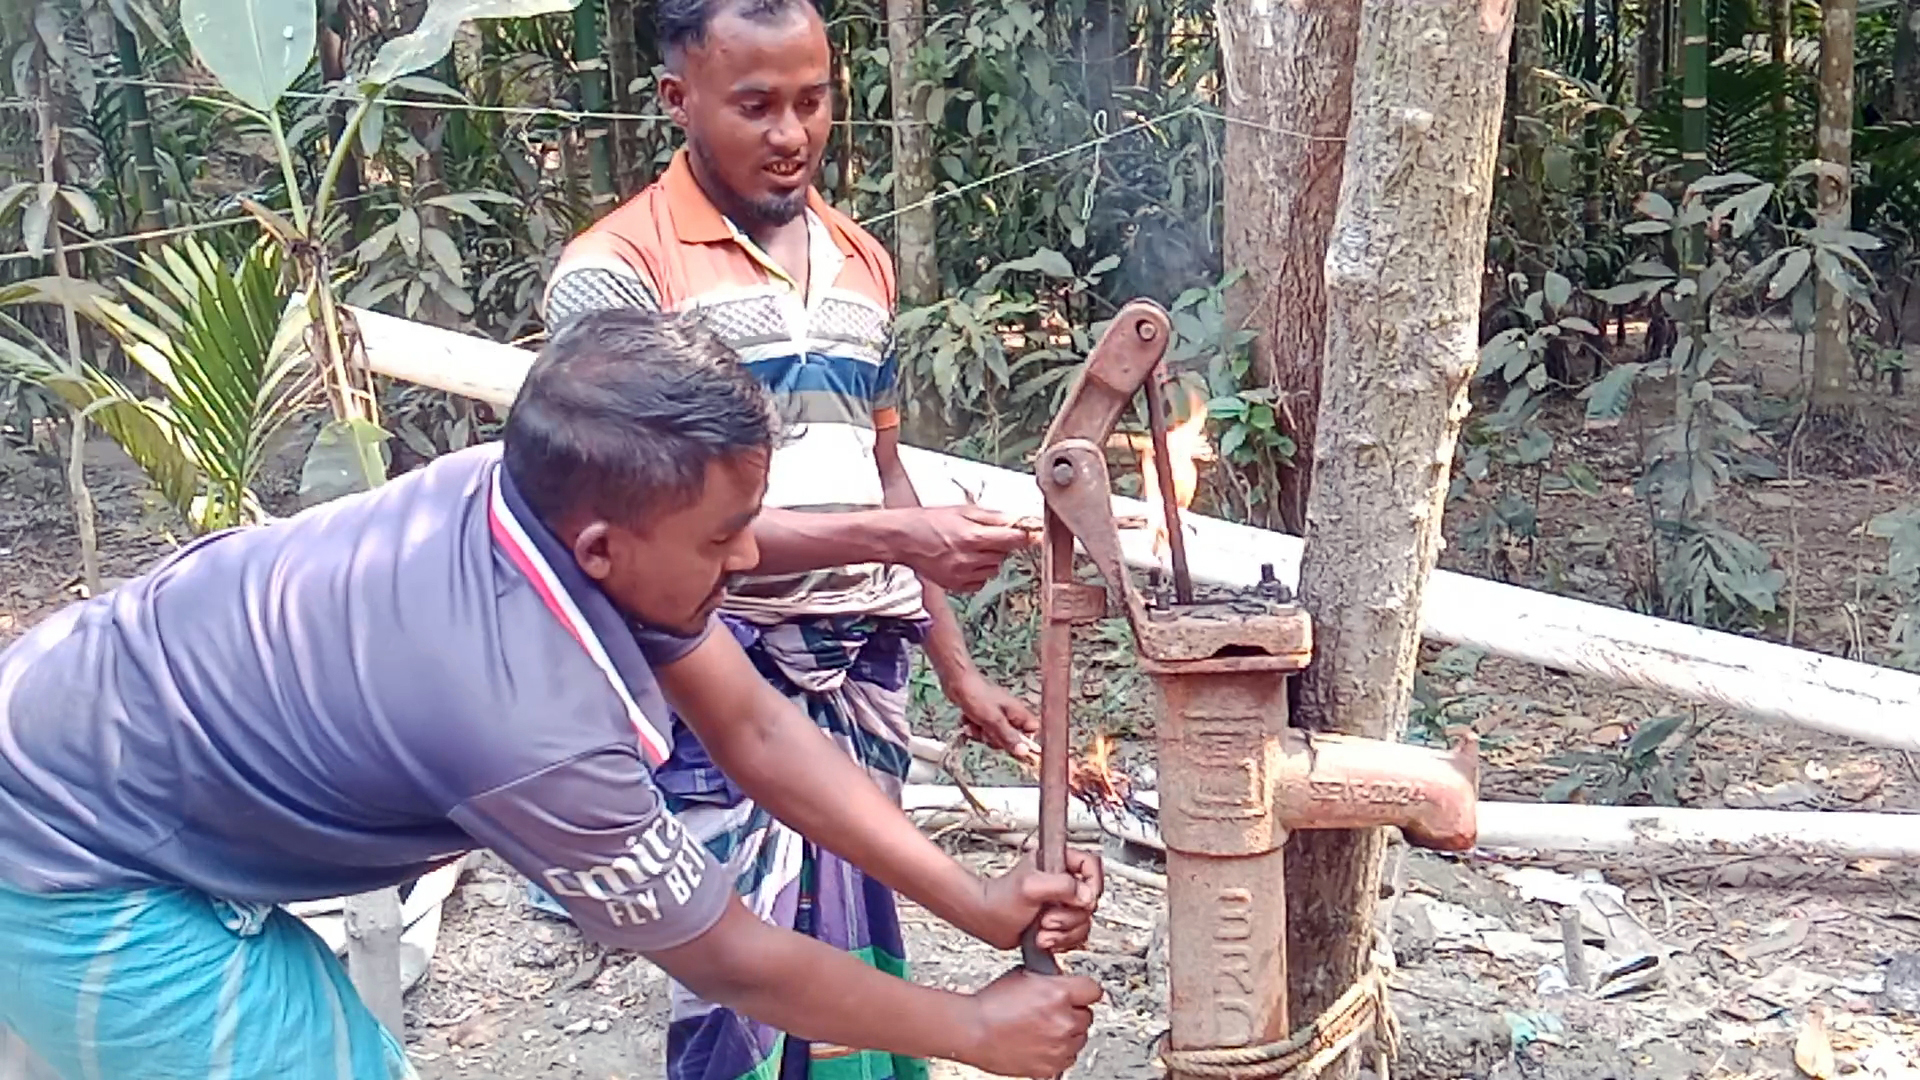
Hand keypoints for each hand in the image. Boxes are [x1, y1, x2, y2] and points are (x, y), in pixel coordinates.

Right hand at [898, 505, 1033, 592]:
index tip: (1031, 533)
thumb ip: (992, 518)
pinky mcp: (956, 586)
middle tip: (985, 535)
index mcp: (973, 537)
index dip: (1024, 535)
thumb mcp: (962, 510)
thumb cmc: (929, 521)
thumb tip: (1017, 520)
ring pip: (994, 569)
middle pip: (1005, 554)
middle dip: (1001, 544)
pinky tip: (965, 560)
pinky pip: (981, 581)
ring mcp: (962, 575)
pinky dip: (979, 572)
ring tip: (971, 547)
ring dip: (990, 558)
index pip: (1014, 540)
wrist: (903, 539)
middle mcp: (969, 559)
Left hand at [943, 671, 1040, 759]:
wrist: (957, 682)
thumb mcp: (994, 721)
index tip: (1012, 746)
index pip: (1033, 730)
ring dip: (981, 734)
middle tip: (987, 731)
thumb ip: (1008, 737)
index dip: (1025, 741)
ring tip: (974, 724)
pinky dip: (974, 728)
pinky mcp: (984, 715)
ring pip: (994, 736)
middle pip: (1011, 738)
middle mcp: (1010, 714)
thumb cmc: (977, 697)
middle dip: (996, 739)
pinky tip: (967, 721)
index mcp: (1018, 712)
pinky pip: (982, 730)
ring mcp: (996, 715)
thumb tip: (1024, 752)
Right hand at [958, 967, 1103, 1077]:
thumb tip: (1060, 979)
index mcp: (1058, 994)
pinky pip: (1068, 1058)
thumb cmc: (991, 1005)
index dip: (1083, 990)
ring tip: (1044, 1028)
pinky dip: (1058, 1052)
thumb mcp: (1023, 975)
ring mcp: (1059, 1046)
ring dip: (1067, 1033)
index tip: (1078, 993)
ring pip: (1080, 1038)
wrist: (973, 1031)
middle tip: (1052, 1011)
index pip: (1093, 990)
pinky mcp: (1051, 1066)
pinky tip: (1041, 1042)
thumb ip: (1049, 979)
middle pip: (1087, 1015)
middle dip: (1072, 1012)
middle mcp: (1063, 1021)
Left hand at [970, 850, 1103, 952]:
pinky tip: (1043, 938)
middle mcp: (1062, 882)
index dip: (1092, 884)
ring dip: (1064, 931)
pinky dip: (1061, 940)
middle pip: (1089, 900)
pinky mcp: (1058, 922)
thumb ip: (1062, 886)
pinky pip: (1075, 934)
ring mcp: (1061, 903)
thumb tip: (1086, 895)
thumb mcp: (1031, 887)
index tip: (1082, 900)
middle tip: (1047, 918)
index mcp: (1057, 862)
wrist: (986, 921)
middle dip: (1069, 916)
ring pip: (1083, 920)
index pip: (1091, 866)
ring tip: (1042, 929)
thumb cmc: (998, 899)